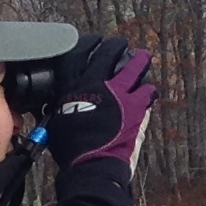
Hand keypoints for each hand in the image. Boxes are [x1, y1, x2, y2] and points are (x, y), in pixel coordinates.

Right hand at [43, 36, 154, 172]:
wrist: (92, 165)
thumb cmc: (71, 149)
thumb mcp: (55, 122)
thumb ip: (59, 107)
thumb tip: (54, 103)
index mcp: (73, 86)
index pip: (78, 54)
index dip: (87, 43)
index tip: (93, 40)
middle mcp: (97, 84)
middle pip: (108, 53)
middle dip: (115, 45)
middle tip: (120, 43)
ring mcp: (119, 94)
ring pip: (133, 67)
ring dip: (139, 61)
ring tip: (143, 56)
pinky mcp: (136, 107)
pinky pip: (147, 92)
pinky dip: (149, 90)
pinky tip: (150, 89)